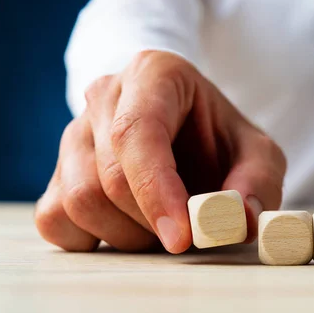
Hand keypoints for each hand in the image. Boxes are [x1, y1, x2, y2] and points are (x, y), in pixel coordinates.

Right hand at [35, 51, 286, 252]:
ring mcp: (73, 133)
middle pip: (109, 176)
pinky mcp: (57, 171)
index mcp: (153, 73)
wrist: (187, 130)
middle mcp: (104, 96)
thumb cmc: (219, 138)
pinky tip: (131, 227)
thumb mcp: (257, 152)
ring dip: (128, 234)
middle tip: (189, 234)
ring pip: (79, 201)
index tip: (184, 236)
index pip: (138, 132)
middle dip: (152, 221)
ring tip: (164, 225)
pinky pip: (55, 219)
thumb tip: (241, 220)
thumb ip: (258, 181)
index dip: (157, 190)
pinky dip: (95, 239)